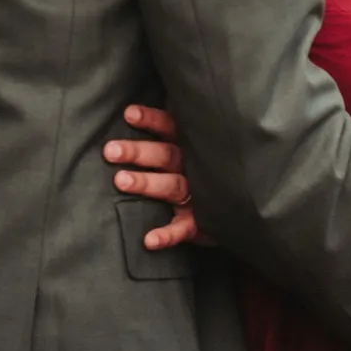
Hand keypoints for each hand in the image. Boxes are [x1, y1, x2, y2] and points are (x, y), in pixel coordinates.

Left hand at [102, 104, 204, 251]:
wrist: (239, 203)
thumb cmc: (201, 169)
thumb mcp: (191, 145)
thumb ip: (168, 132)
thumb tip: (130, 110)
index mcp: (189, 145)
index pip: (170, 127)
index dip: (151, 120)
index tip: (129, 114)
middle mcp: (193, 167)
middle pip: (165, 155)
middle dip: (139, 152)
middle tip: (111, 151)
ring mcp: (198, 195)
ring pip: (172, 186)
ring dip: (147, 184)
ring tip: (120, 181)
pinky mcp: (201, 223)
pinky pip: (184, 229)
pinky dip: (168, 235)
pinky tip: (149, 240)